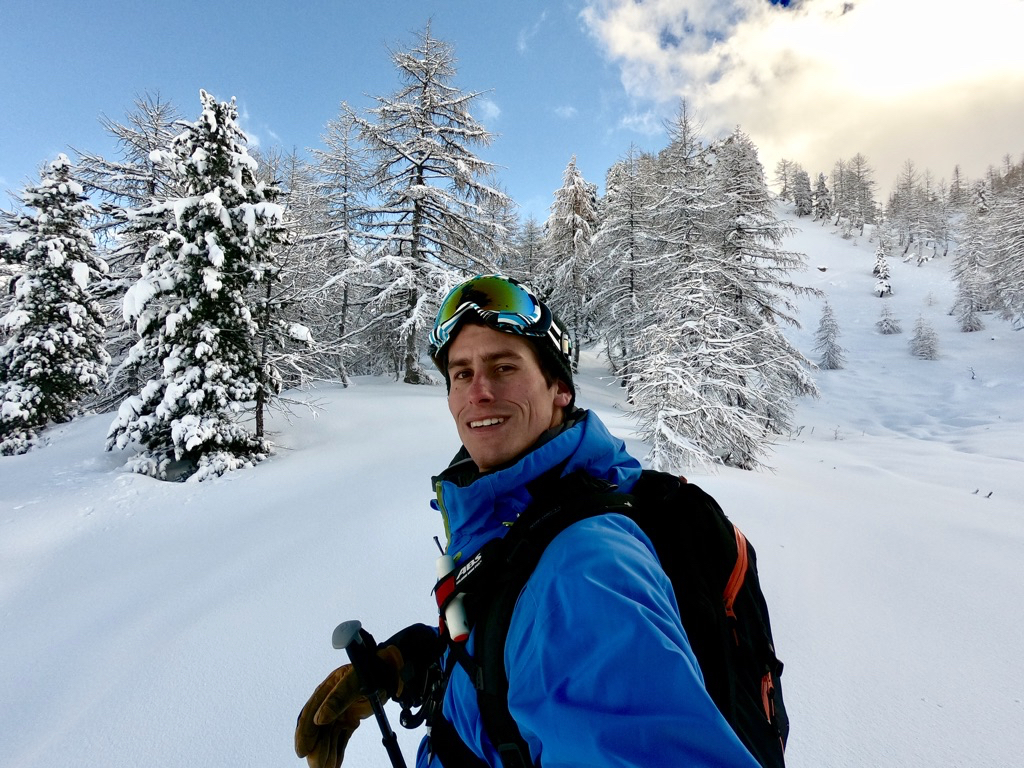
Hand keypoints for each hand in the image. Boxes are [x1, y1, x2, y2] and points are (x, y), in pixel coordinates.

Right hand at [294, 645, 402, 767]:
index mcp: (327, 689)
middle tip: (317, 766)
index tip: (302, 750)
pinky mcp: (350, 720)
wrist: (391, 673)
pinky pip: (341, 738)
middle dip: (316, 748)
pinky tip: (335, 764)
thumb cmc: (373, 672)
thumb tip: (319, 718)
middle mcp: (330, 702)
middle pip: (318, 729)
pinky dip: (338, 751)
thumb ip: (338, 698)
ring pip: (329, 736)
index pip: (310, 713)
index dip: (304, 733)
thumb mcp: (355, 682)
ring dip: (326, 753)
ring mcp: (340, 712)